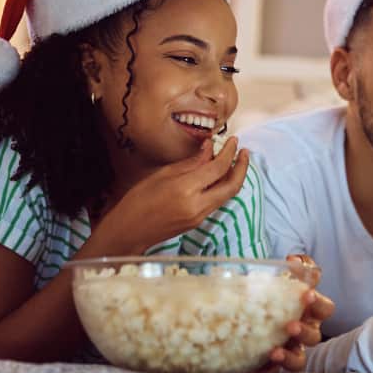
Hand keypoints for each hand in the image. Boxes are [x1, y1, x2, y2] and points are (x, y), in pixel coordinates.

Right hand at [95, 137, 250, 254]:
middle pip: (232, 185)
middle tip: (244, 151)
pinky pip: (218, 201)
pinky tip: (220, 176)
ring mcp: (200, 216)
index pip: (218, 168)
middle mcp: (197, 205)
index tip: (233, 140)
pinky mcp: (199, 222)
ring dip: (235, 177)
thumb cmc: (138, 200)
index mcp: (186, 189)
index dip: (229, 152)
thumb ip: (190, 163)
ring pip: (228, 195)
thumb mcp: (162, 174)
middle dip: (242, 166)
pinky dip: (223, 187)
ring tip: (235, 161)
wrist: (129, 232)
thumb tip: (209, 149)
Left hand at [248, 255, 334, 372]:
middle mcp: (304, 330)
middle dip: (304, 332)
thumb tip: (293, 260)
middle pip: (314, 337)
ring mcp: (291, 348)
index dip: (319, 304)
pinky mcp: (274, 363)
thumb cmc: (278, 290)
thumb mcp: (287, 274)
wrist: (254, 307)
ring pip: (299, 360)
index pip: (325, 309)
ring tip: (275, 353)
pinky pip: (274, 372)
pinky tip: (253, 370)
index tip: (307, 295)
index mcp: (310, 310)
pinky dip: (265, 372)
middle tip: (291, 326)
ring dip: (290, 357)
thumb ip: (297, 265)